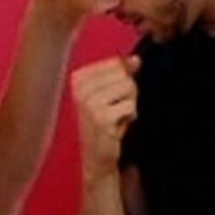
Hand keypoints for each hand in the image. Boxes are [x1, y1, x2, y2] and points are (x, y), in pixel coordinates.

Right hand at [70, 56, 140, 182]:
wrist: (97, 155)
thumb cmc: (105, 121)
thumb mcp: (111, 93)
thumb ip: (123, 73)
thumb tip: (136, 60)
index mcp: (78, 79)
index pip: (116, 63)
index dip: (122, 80)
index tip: (110, 98)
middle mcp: (80, 89)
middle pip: (124, 74)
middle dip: (128, 92)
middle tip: (115, 108)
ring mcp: (89, 103)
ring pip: (129, 87)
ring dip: (130, 104)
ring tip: (117, 116)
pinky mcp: (102, 117)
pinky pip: (131, 105)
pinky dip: (131, 116)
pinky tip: (119, 125)